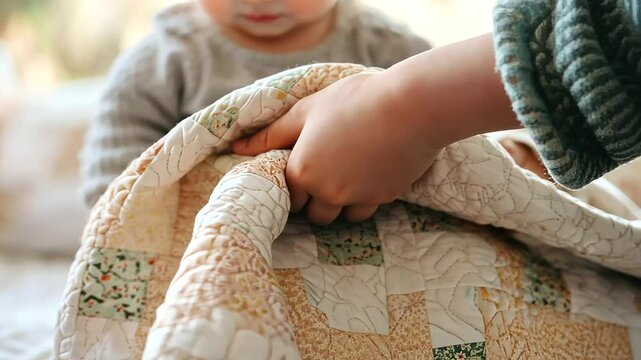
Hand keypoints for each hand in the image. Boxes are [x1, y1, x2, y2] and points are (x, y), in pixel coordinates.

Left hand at [234, 33, 517, 224]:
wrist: (409, 108)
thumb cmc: (353, 101)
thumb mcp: (307, 110)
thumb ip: (271, 134)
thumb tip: (237, 149)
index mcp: (302, 171)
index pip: (288, 193)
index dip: (297, 180)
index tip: (308, 167)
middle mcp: (325, 192)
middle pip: (312, 213)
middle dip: (317, 198)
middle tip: (330, 171)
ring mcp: (355, 199)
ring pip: (339, 216)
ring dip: (340, 203)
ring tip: (351, 174)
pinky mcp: (382, 199)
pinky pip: (365, 211)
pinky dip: (364, 198)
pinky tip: (370, 174)